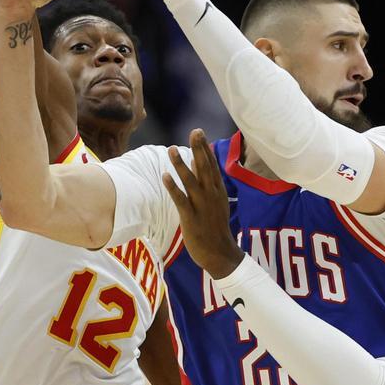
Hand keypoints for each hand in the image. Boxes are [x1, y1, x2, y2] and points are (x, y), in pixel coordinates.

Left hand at [163, 129, 244, 278]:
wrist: (219, 253)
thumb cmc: (215, 227)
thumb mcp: (215, 202)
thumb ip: (206, 183)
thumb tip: (195, 163)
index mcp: (218, 191)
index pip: (211, 165)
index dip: (204, 149)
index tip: (198, 132)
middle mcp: (211, 195)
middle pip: (204, 168)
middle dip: (199, 149)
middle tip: (194, 131)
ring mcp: (202, 206)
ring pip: (190, 181)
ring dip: (181, 165)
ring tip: (172, 149)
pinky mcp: (191, 218)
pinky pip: (181, 200)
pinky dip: (173, 187)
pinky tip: (165, 176)